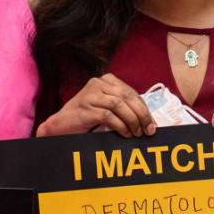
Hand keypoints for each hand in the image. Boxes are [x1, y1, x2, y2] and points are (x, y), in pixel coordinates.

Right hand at [38, 74, 154, 137]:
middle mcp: (98, 83)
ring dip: (132, 121)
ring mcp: (91, 94)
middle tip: (149, 130)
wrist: (61, 125)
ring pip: (120, 105)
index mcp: (107, 80)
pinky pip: (109, 115)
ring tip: (137, 133)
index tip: (153, 124)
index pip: (132, 93)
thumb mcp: (106, 106)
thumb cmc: (86, 117)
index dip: (144, 109)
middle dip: (142, 115)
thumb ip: (124, 107)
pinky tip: (125, 134)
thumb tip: (148, 120)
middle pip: (128, 97)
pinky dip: (120, 126)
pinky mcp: (86, 107)